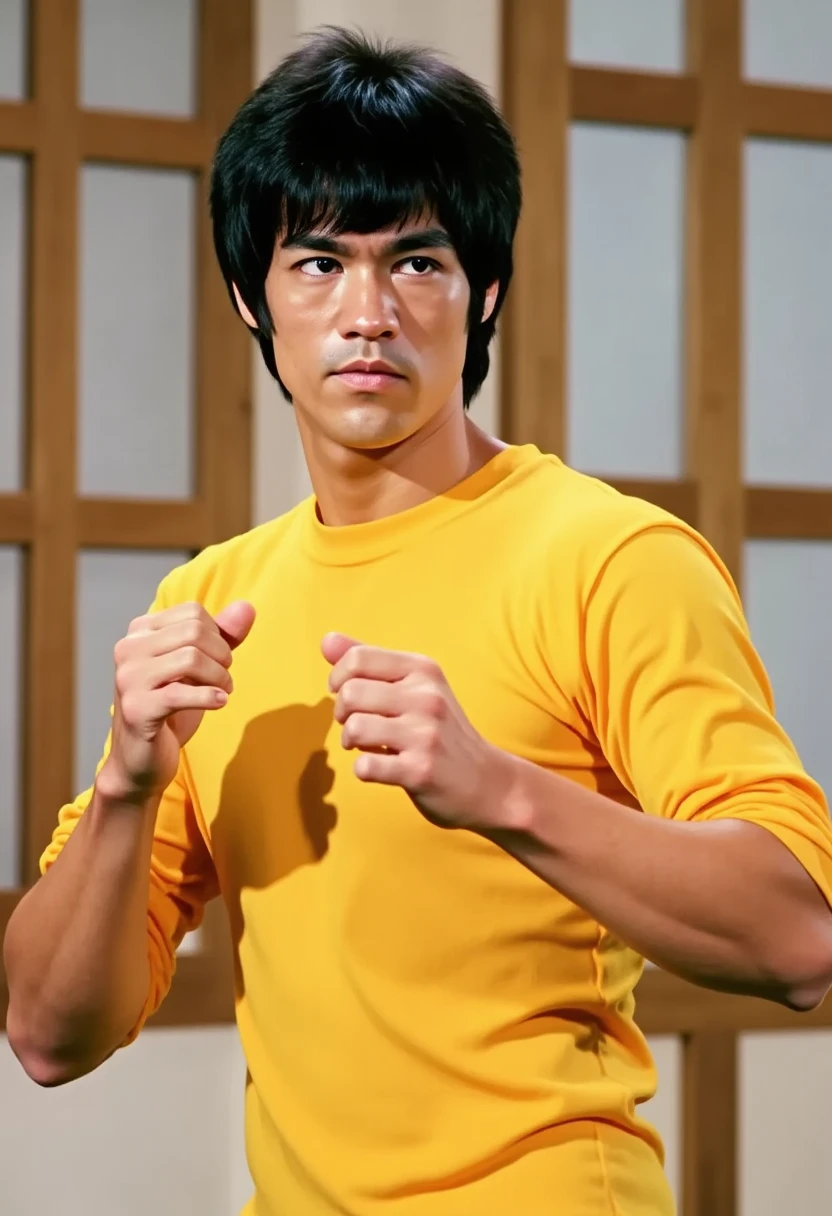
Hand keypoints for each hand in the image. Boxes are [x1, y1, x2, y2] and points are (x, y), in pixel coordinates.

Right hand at [98, 600, 255, 802]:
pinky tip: (219, 702)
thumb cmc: (169, 709)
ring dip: (220, 677)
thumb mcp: (198, 668)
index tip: (219, 660)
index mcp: (139, 632)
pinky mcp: (137, 709)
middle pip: (194, 632)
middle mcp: (128, 649)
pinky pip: (182, 693)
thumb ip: (222, 636)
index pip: (192, 612)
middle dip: (222, 655)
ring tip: (223, 691)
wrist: (140, 761)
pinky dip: (210, 696)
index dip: (218, 635)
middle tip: (224, 677)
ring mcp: (129, 679)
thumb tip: (247, 607)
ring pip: (191, 658)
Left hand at [322, 633, 512, 831]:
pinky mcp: (421, 771)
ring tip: (368, 746)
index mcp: (423, 670)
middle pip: (350, 693)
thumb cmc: (440, 730)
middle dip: (342, 713)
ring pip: (354, 728)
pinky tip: (382, 767)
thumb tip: (326, 641)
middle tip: (357, 725)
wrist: (487, 781)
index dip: (338, 678)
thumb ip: (370, 663)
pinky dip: (364, 769)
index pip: (357, 658)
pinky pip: (365, 766)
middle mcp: (427, 697)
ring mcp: (426, 734)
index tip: (345, 694)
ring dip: (351, 742)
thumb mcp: (415, 686)